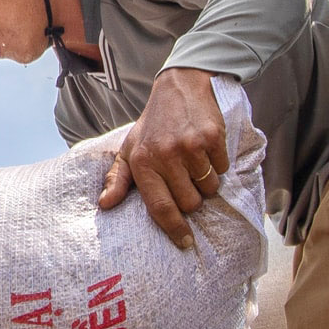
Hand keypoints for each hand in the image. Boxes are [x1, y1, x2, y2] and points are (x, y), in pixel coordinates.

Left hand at [97, 67, 228, 249]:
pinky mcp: (211, 137)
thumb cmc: (153, 125)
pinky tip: (206, 149)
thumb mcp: (130, 149)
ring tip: (194, 162)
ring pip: (209, 188)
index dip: (173, 229)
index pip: (159, 206)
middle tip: (186, 180)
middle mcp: (165, 155)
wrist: (179, 87)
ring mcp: (190, 146)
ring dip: (206, 181)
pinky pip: (223, 169)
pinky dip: (218, 164)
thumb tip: (105, 205)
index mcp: (143, 162)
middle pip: (190, 203)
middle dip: (192, 198)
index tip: (184, 242)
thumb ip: (118, 178)